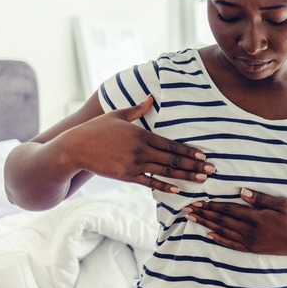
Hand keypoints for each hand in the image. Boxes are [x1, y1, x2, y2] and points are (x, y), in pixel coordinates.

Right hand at [62, 95, 214, 192]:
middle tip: (212, 170)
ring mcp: (134, 165)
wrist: (74, 148)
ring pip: (165, 172)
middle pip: (173, 160)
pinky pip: (149, 182)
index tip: (204, 155)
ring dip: (185, 176)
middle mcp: (141, 150)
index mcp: (142, 134)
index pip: (171, 144)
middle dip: (194, 165)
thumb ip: (137, 109)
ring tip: (201, 180)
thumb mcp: (118, 114)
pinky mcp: (126, 176)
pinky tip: (178, 190)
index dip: (189, 151)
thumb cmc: (96, 129)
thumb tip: (150, 97)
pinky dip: (164, 186)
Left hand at [184, 188, 286, 256]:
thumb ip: (260, 198)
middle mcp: (250, 231)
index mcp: (257, 217)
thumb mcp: (282, 204)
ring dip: (206, 225)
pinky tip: (208, 235)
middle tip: (188, 208)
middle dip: (204, 213)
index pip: (229, 209)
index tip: (198, 200)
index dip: (212, 204)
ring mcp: (250, 241)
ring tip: (193, 219)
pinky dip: (218, 239)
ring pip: (223, 232)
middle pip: (222, 220)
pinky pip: (231, 244)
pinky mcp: (253, 248)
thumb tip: (241, 191)